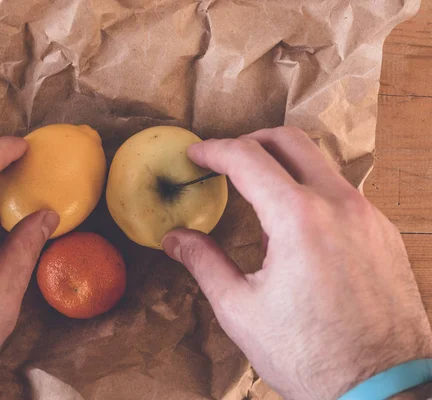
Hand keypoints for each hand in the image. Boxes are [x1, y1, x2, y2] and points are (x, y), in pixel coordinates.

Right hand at [162, 127, 431, 399]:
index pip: (247, 158)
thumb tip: (175, 239)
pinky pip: (341, 192)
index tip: (196, 156)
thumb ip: (204, 263)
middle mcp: (339, 204)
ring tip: (257, 196)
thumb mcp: (241, 309)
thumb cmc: (309, 356)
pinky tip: (296, 227)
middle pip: (289, 140)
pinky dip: (310, 192)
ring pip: (319, 163)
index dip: (214, 151)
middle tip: (225, 159)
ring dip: (282, 166)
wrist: (383, 388)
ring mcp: (368, 215)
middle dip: (250, 141)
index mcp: (298, 219)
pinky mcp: (382, 232)